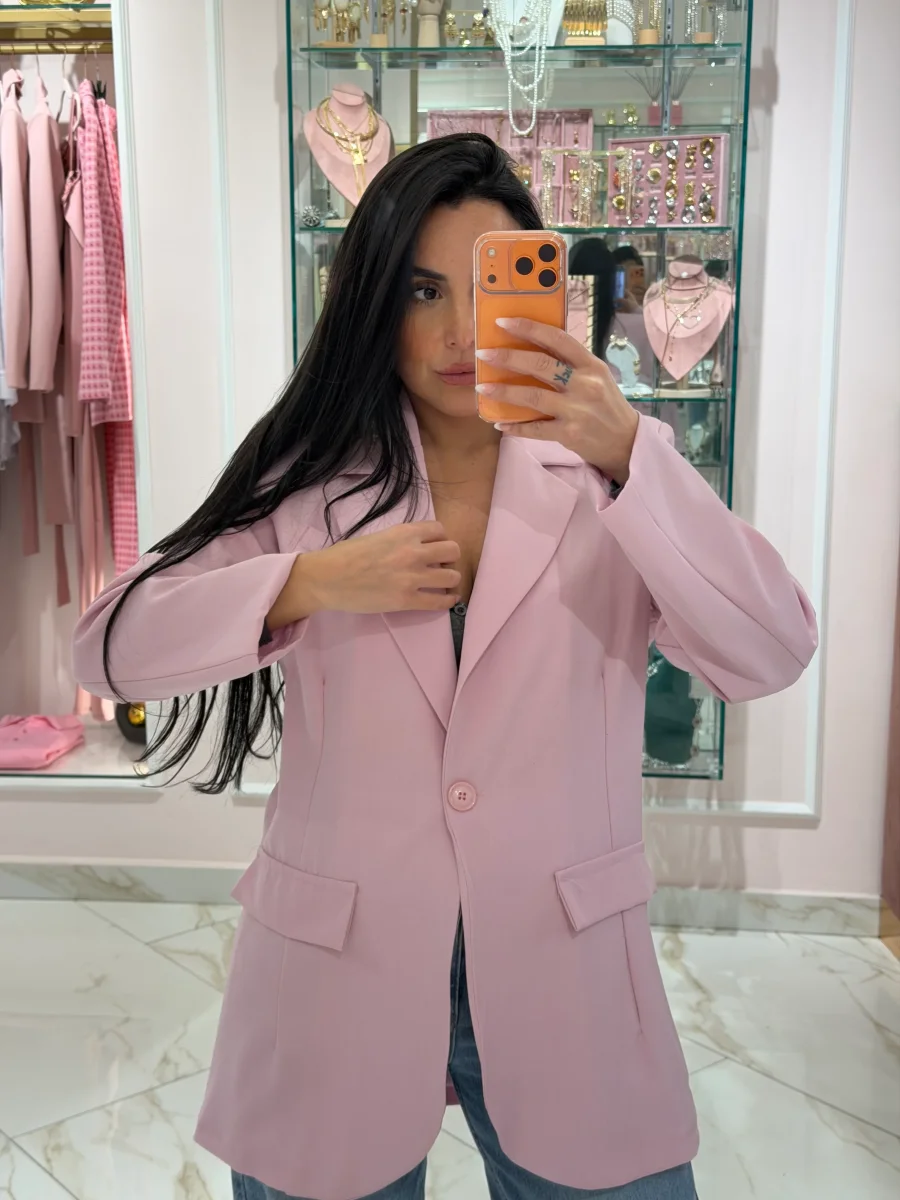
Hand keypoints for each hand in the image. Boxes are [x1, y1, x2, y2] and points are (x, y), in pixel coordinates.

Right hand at [269, 522, 460, 628]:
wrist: (327, 578)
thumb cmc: (346, 555)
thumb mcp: (378, 536)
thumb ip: (400, 539)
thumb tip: (417, 547)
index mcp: (404, 532)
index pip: (439, 530)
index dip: (440, 539)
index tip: (436, 547)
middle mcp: (413, 552)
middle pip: (452, 551)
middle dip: (450, 557)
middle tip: (441, 565)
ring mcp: (411, 577)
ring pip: (452, 576)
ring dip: (451, 579)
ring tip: (444, 583)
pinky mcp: (406, 600)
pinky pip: (439, 601)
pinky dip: (449, 600)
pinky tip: (449, 599)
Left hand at [475, 317, 639, 482]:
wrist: (626, 442)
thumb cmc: (606, 406)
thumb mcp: (596, 377)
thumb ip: (571, 363)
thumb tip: (532, 348)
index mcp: (591, 364)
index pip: (557, 338)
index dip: (529, 328)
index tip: (503, 322)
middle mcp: (585, 384)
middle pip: (540, 365)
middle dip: (508, 357)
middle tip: (484, 353)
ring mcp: (576, 410)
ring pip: (532, 396)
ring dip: (504, 391)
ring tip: (483, 386)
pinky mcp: (569, 434)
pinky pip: (535, 428)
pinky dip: (515, 426)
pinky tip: (500, 423)